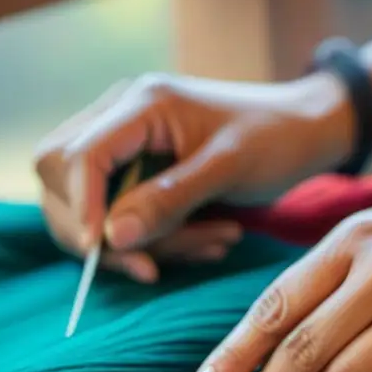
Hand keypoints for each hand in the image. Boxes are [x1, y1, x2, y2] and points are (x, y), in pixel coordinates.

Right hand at [35, 71, 350, 280]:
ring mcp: (127, 145)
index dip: (81, 206)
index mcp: (139, 103)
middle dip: (103, 233)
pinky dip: (162, 239)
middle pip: (63, 181)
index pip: (76, 156)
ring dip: (147, 241)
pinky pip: (126, 215)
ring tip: (217, 244)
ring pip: (94, 207)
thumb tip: (109, 236)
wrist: (308, 130)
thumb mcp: (228, 169)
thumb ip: (168, 199)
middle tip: (154, 268)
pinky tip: (214, 240)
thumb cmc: (276, 138)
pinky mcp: (141, 171)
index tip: (104, 250)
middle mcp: (121, 118)